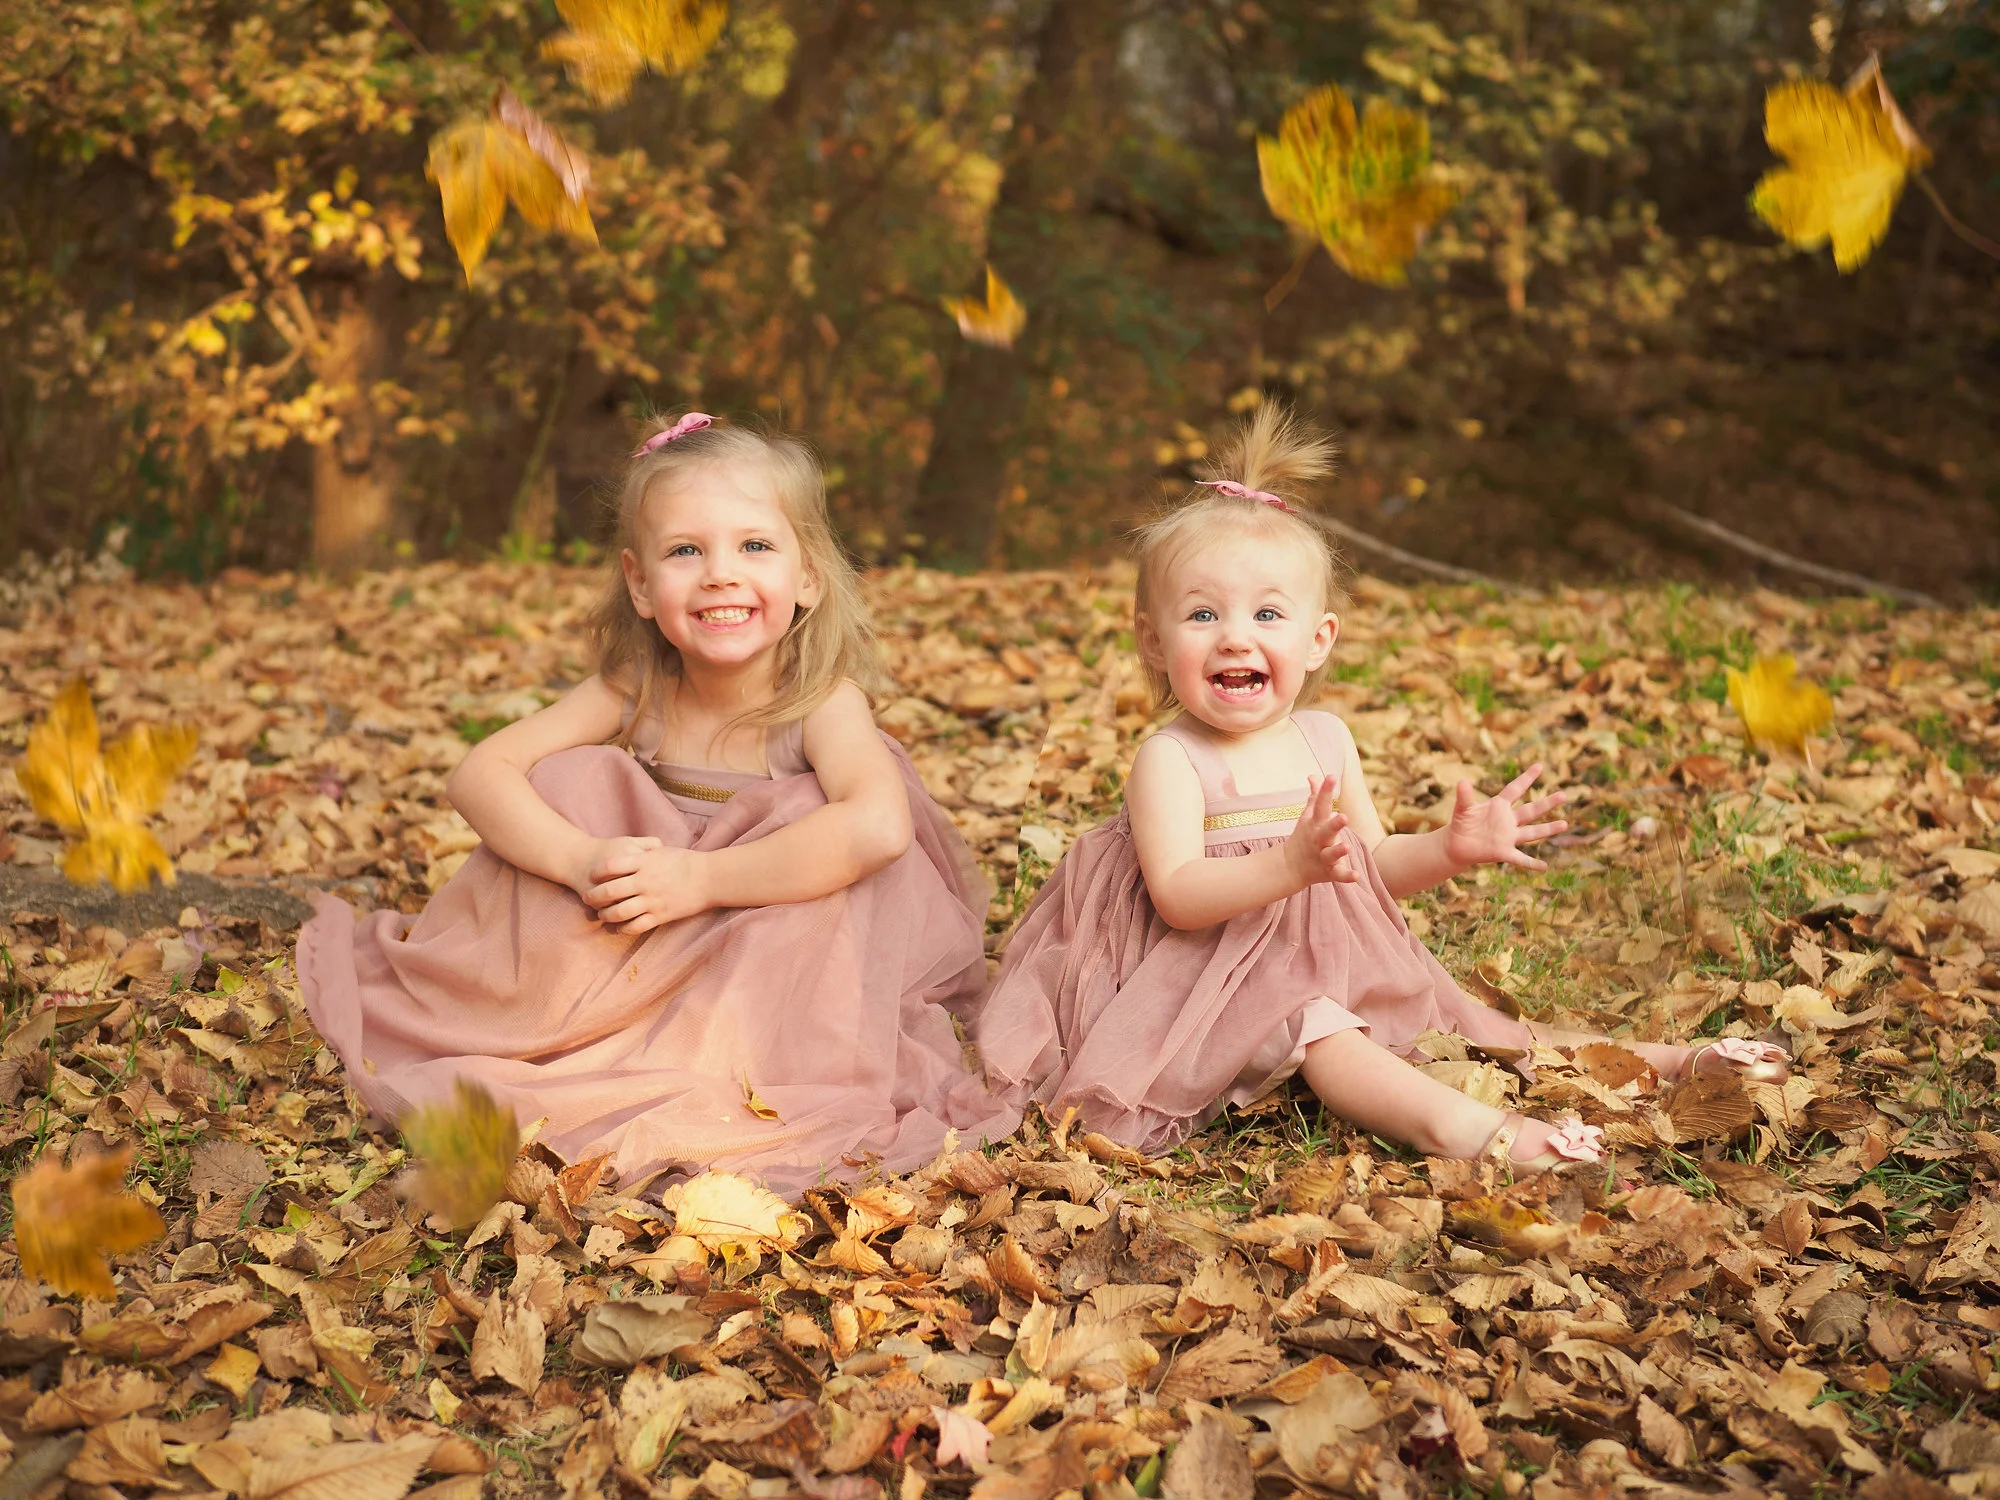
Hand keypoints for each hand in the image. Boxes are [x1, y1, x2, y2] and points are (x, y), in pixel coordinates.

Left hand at [573, 837, 711, 932]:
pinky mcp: (660, 915)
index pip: (610, 866)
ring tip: (601, 915)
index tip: (592, 876)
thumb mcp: (662, 850)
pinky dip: (622, 929)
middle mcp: (644, 881)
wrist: (709, 878)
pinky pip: (635, 926)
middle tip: (587, 899)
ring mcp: (652, 900)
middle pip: (609, 891)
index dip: (597, 872)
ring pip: (618, 912)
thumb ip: (642, 851)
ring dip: (605, 915)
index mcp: (644, 862)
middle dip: (593, 897)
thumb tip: (628, 849)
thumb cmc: (686, 862)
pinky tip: (617, 928)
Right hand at [1284, 776, 1358, 888]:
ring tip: (1347, 847)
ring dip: (1338, 851)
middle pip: (1326, 830)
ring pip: (1331, 854)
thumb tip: (1313, 776)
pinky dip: (1347, 876)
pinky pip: (1338, 875)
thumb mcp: (1307, 817)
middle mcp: (1318, 839)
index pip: (1321, 805)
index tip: (1331, 777)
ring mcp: (1323, 856)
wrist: (1289, 866)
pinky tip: (1357, 876)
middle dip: (1334, 824)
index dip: (1326, 791)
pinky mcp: (1329, 872)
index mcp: (1315, 824)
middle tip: (1344, 817)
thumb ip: (1314, 797)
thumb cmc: (1304, 837)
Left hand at [1441, 764, 1567, 872]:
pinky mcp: (1503, 852)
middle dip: (1547, 803)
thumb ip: (1464, 796)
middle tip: (1564, 795)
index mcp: (1499, 806)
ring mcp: (1508, 837)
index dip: (1526, 778)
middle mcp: (1508, 821)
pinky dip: (1531, 863)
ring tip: (1565, 824)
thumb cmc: (1461, 823)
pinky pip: (1520, 858)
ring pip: (1532, 832)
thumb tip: (1462, 782)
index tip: (1540, 765)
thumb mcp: (1462, 808)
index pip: (1515, 789)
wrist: (1456, 844)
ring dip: (1548, 829)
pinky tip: (1544, 867)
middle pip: (1531, 810)